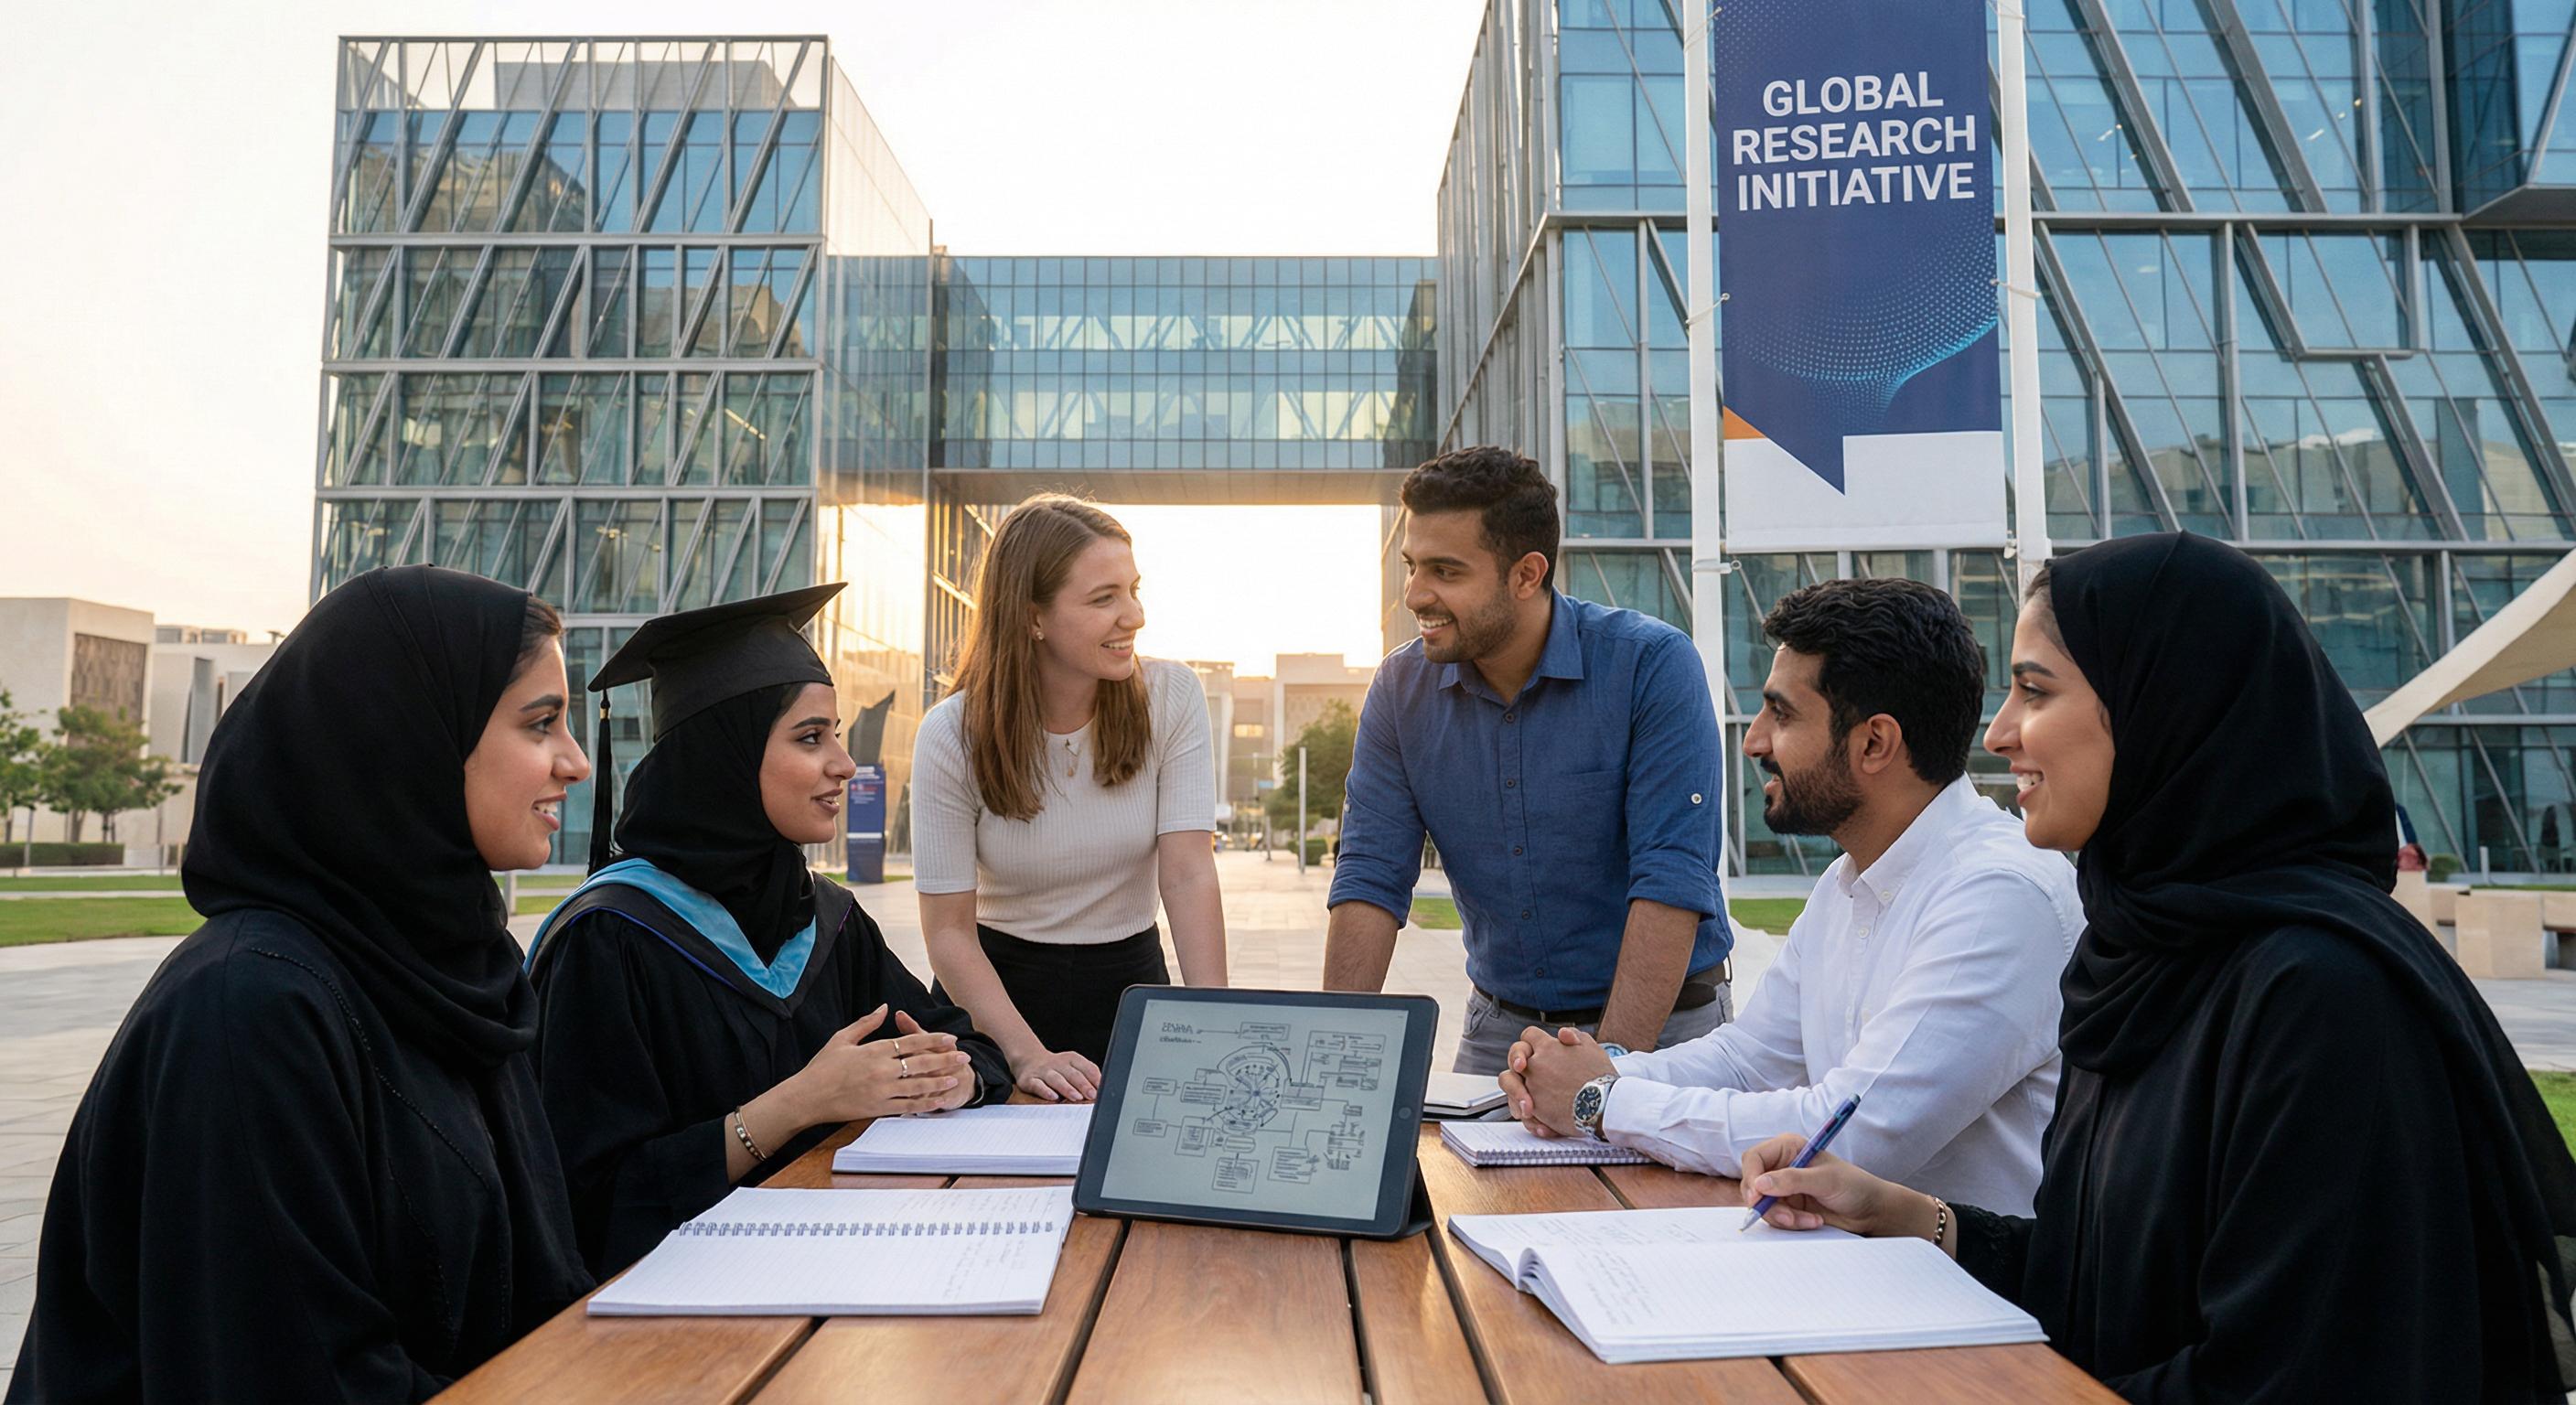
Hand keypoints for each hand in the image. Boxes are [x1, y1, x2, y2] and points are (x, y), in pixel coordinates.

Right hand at [791, 1004, 974, 1122]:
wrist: (807, 1096)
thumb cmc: (822, 1067)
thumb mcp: (842, 1038)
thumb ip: (867, 1023)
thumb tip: (885, 1008)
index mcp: (874, 1050)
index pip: (911, 1042)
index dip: (933, 1040)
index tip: (950, 1038)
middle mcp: (881, 1070)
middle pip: (921, 1063)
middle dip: (945, 1059)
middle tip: (964, 1057)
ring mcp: (881, 1090)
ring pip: (918, 1086)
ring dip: (939, 1082)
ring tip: (956, 1079)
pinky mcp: (877, 1108)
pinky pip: (906, 1106)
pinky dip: (924, 1104)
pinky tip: (936, 1101)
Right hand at [1011, 1046, 1101, 1102]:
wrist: (1029, 1060)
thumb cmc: (1057, 1068)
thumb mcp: (1073, 1066)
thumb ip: (1087, 1075)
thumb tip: (1101, 1088)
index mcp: (1071, 1059)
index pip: (1086, 1067)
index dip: (1095, 1078)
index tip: (1102, 1089)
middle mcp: (1058, 1063)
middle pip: (1072, 1073)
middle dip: (1083, 1085)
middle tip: (1092, 1095)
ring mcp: (1044, 1071)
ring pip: (1056, 1079)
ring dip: (1067, 1088)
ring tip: (1076, 1097)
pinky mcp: (1030, 1080)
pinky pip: (1038, 1085)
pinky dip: (1045, 1091)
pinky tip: (1053, 1097)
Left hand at [1502, 1025, 1615, 1136]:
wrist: (1605, 1104)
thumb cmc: (1601, 1077)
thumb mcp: (1591, 1048)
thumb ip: (1574, 1037)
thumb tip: (1562, 1034)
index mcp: (1548, 1047)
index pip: (1529, 1036)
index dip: (1532, 1042)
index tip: (1538, 1051)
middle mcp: (1536, 1064)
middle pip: (1516, 1059)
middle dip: (1519, 1065)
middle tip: (1526, 1073)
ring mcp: (1533, 1086)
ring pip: (1517, 1086)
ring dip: (1524, 1094)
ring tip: (1537, 1105)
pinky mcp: (1535, 1108)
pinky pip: (1526, 1112)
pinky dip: (1534, 1119)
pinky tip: (1546, 1126)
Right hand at [1739, 1132, 1936, 1238]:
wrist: (1870, 1212)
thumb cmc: (1854, 1186)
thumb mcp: (1825, 1180)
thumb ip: (1792, 1180)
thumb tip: (1760, 1184)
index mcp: (1788, 1148)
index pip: (1754, 1158)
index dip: (1751, 1177)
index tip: (1758, 1198)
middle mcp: (1781, 1166)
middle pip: (1753, 1184)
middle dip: (1767, 1204)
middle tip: (1786, 1217)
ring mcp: (1783, 1188)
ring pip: (1762, 1205)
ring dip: (1783, 1217)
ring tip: (1809, 1219)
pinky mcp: (1787, 1207)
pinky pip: (1775, 1218)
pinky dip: (1791, 1223)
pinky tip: (1812, 1221)